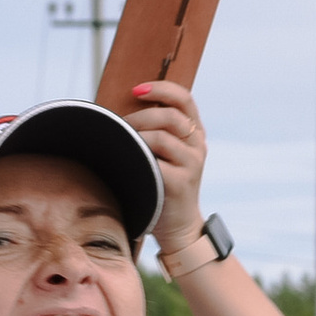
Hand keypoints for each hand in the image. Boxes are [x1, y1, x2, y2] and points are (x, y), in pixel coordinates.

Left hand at [113, 80, 207, 253]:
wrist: (178, 226)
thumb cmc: (162, 185)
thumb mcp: (164, 153)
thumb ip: (154, 131)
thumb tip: (118, 109)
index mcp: (194, 133)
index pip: (184, 98)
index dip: (161, 89)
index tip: (136, 90)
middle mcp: (197, 145)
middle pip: (170, 116)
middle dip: (140, 117)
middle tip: (120, 127)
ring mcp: (192, 164)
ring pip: (162, 137)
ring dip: (136, 138)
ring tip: (123, 147)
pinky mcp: (181, 182)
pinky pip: (155, 162)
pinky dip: (138, 159)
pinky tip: (128, 164)